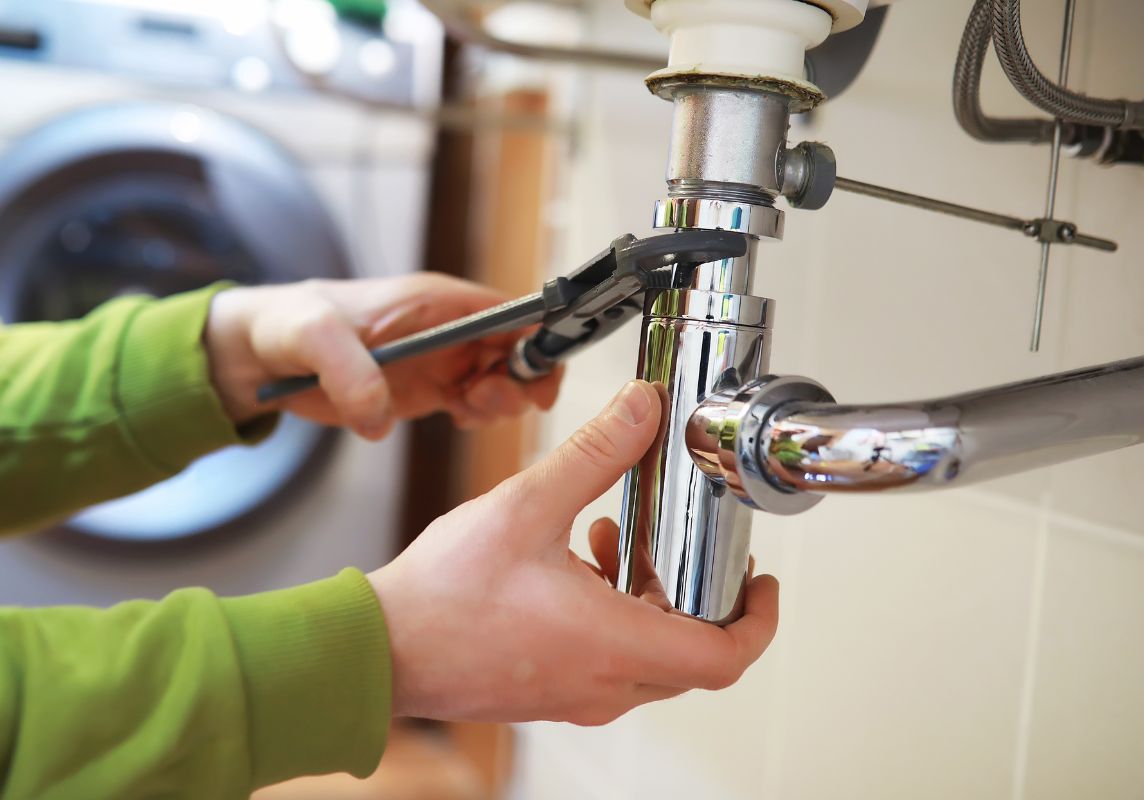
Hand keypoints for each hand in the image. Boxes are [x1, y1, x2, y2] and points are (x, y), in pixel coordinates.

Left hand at [203, 275, 561, 438]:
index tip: (538, 376)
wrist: (261, 354)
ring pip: (504, 380)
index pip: (512, 311)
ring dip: (500, 402)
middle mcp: (449, 328)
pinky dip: (478, 416)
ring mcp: (442, 360)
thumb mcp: (312, 336)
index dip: (538, 339)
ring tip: (463, 411)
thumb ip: (348, 370)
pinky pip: (475, 404)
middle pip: (520, 350)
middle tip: (482, 401)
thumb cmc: (288, 325)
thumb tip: (380, 416)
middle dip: (521, 379)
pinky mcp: (429, 390)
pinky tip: (456, 418)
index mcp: (436, 301)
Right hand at [367, 380, 779, 724]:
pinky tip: (575, 561)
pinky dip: (613, 614)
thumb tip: (642, 409)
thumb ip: (594, 454)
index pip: (723, 657)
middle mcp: (602, 683)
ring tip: (616, 539)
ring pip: (649, 657)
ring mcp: (575, 694)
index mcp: (612, 644)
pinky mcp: (549, 691)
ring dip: (650, 598)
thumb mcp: (527, 506)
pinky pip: (608, 661)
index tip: (762, 584)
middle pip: (692, 654)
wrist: (377, 650)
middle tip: (689, 549)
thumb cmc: (443, 597)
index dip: (758, 620)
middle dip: (700, 596)